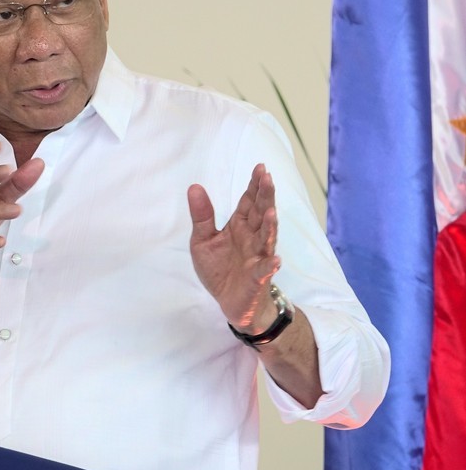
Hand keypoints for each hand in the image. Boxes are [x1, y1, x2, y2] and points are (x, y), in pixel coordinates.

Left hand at [187, 164, 281, 331]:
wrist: (230, 302)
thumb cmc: (220, 269)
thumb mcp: (203, 240)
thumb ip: (202, 215)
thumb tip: (194, 186)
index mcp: (239, 226)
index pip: (248, 202)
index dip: (254, 186)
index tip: (260, 167)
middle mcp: (252, 238)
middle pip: (260, 214)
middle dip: (264, 197)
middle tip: (268, 178)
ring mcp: (257, 257)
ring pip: (266, 238)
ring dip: (269, 226)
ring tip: (270, 212)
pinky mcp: (257, 278)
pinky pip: (264, 270)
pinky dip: (270, 265)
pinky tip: (275, 260)